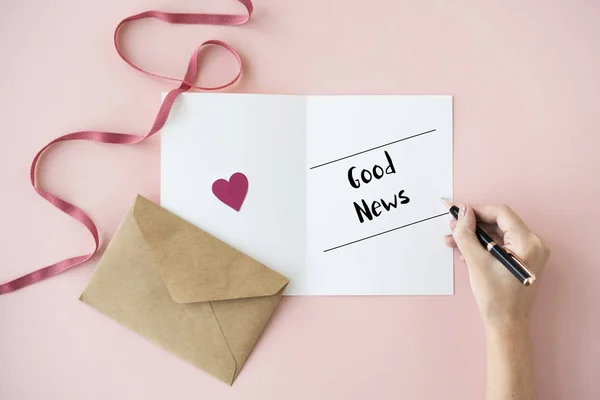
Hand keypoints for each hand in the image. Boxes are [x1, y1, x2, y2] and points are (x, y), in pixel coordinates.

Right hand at [444, 204, 549, 330]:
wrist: (505, 324)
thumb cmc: (495, 296)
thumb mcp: (476, 262)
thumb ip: (467, 234)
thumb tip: (463, 212)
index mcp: (528, 242)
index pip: (501, 213)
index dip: (477, 210)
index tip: (458, 213)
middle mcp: (534, 244)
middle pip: (499, 223)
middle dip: (473, 225)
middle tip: (453, 227)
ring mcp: (529, 253)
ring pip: (498, 234)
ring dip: (475, 236)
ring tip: (453, 240)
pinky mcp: (522, 260)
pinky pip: (501, 245)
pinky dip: (483, 246)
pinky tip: (465, 251)